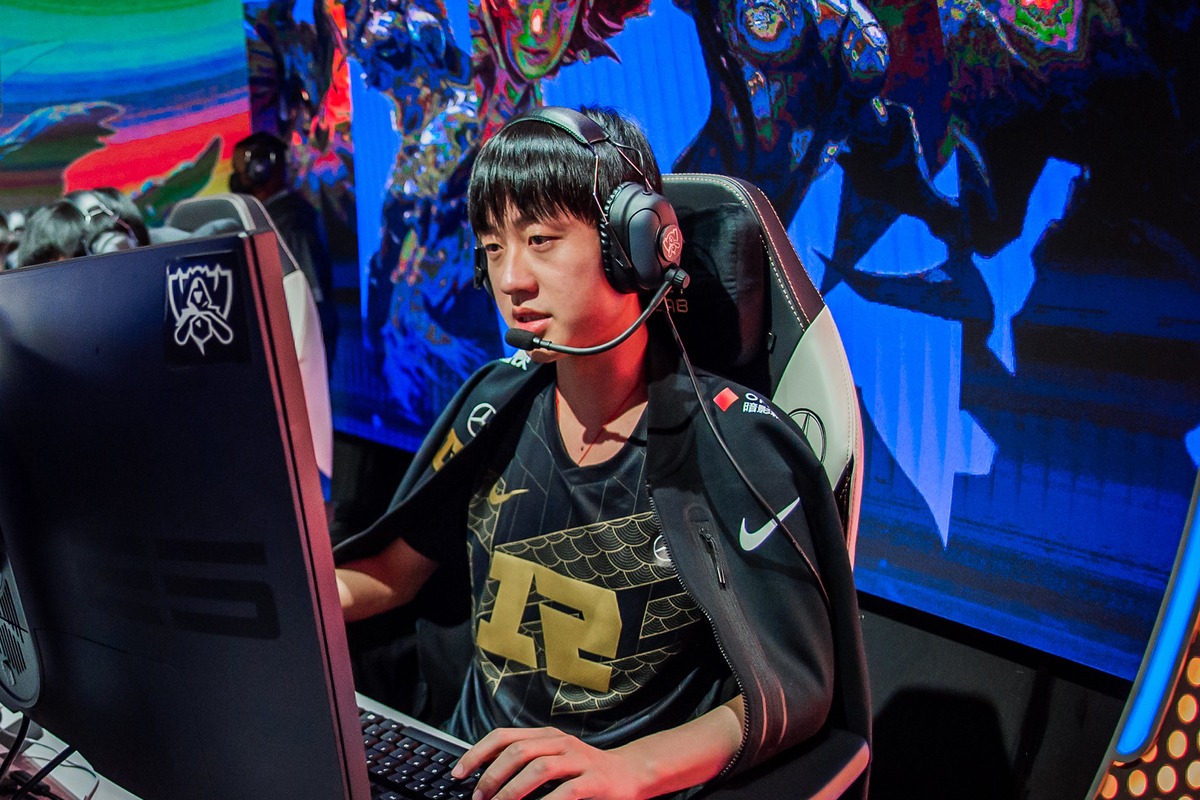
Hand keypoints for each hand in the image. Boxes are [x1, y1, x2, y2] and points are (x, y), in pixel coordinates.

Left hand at [450, 727, 645, 799]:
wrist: (631, 773)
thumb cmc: (586, 771)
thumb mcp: (555, 759)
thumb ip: (526, 762)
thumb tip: (485, 778)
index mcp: (546, 735)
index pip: (504, 736)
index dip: (477, 753)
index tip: (458, 773)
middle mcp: (561, 742)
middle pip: (518, 751)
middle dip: (491, 776)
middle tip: (478, 798)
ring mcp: (579, 760)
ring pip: (539, 768)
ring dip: (512, 790)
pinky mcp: (594, 780)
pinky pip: (566, 792)